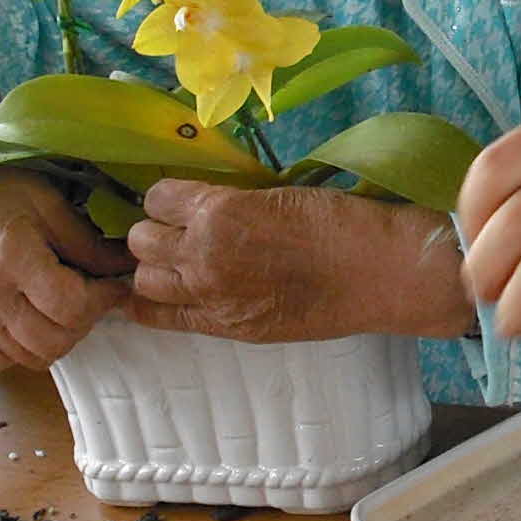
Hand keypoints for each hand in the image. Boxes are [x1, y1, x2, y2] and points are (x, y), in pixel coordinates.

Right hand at [0, 166, 132, 373]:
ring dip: (56, 338)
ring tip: (60, 308)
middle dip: (84, 321)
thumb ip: (89, 244)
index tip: (112, 286)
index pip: (71, 306)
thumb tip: (127, 269)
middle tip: (90, 297)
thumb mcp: (50, 205)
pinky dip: (15, 353)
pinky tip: (26, 325)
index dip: (103, 300)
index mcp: (12, 257)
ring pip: (27, 357)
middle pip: (52, 340)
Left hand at [126, 181, 468, 342]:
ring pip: (145, 280)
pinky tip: (153, 298)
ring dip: (155, 267)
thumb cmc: (338, 221)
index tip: (183, 200)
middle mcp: (203, 254)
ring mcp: (211, 296)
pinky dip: (150, 306)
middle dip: (157, 231)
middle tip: (179, 231)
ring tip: (177, 263)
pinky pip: (162, 318)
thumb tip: (199, 200)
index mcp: (218, 211)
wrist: (378, 273)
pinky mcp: (226, 328)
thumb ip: (229, 200)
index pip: (157, 197)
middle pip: (141, 239)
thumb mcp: (274, 192)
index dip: (168, 197)